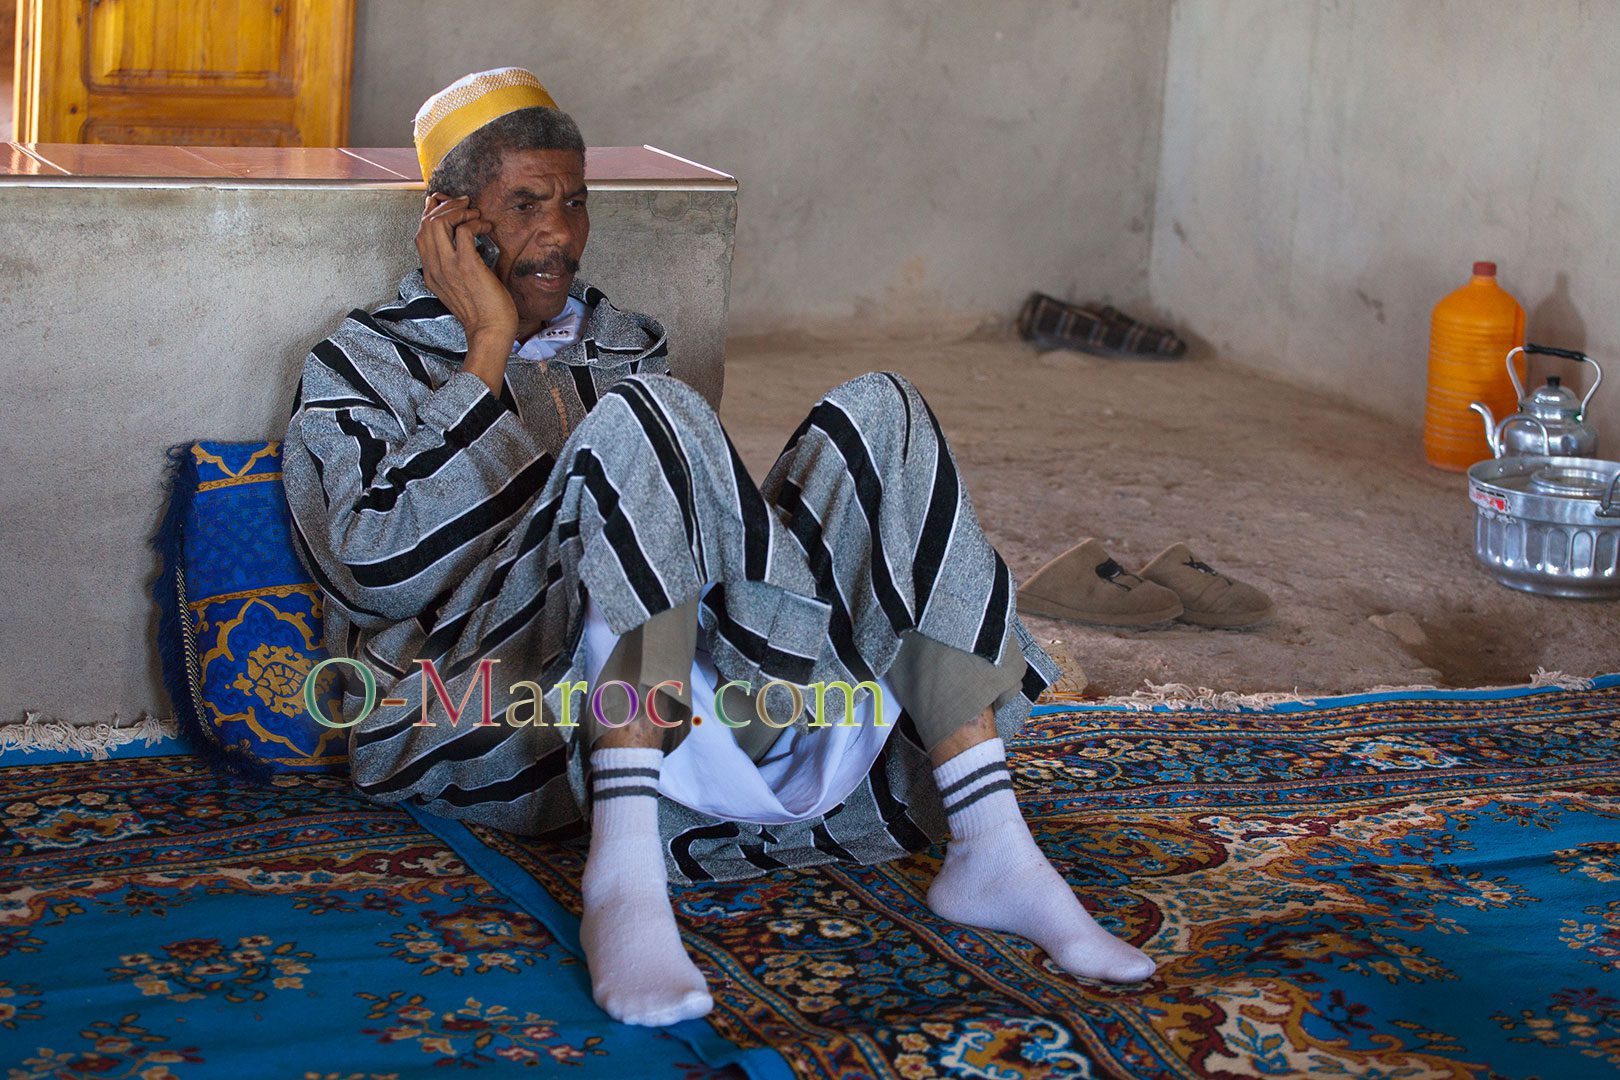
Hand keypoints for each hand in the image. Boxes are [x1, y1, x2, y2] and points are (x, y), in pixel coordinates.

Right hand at [415, 194, 517, 351]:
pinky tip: (485, 227)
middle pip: (425, 223)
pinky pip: (463, 230)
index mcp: (430, 273)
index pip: (420, 234)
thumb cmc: (482, 311)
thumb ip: (454, 267)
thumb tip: (463, 241)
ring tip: (475, 214)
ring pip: (438, 223)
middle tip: (465, 204)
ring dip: (458, 211)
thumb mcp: (458, 288)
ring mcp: (448, 266)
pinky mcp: (466, 266)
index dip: (431, 213)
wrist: (490, 332)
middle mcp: (434, 268)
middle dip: (446, 206)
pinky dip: (475, 222)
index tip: (447, 203)